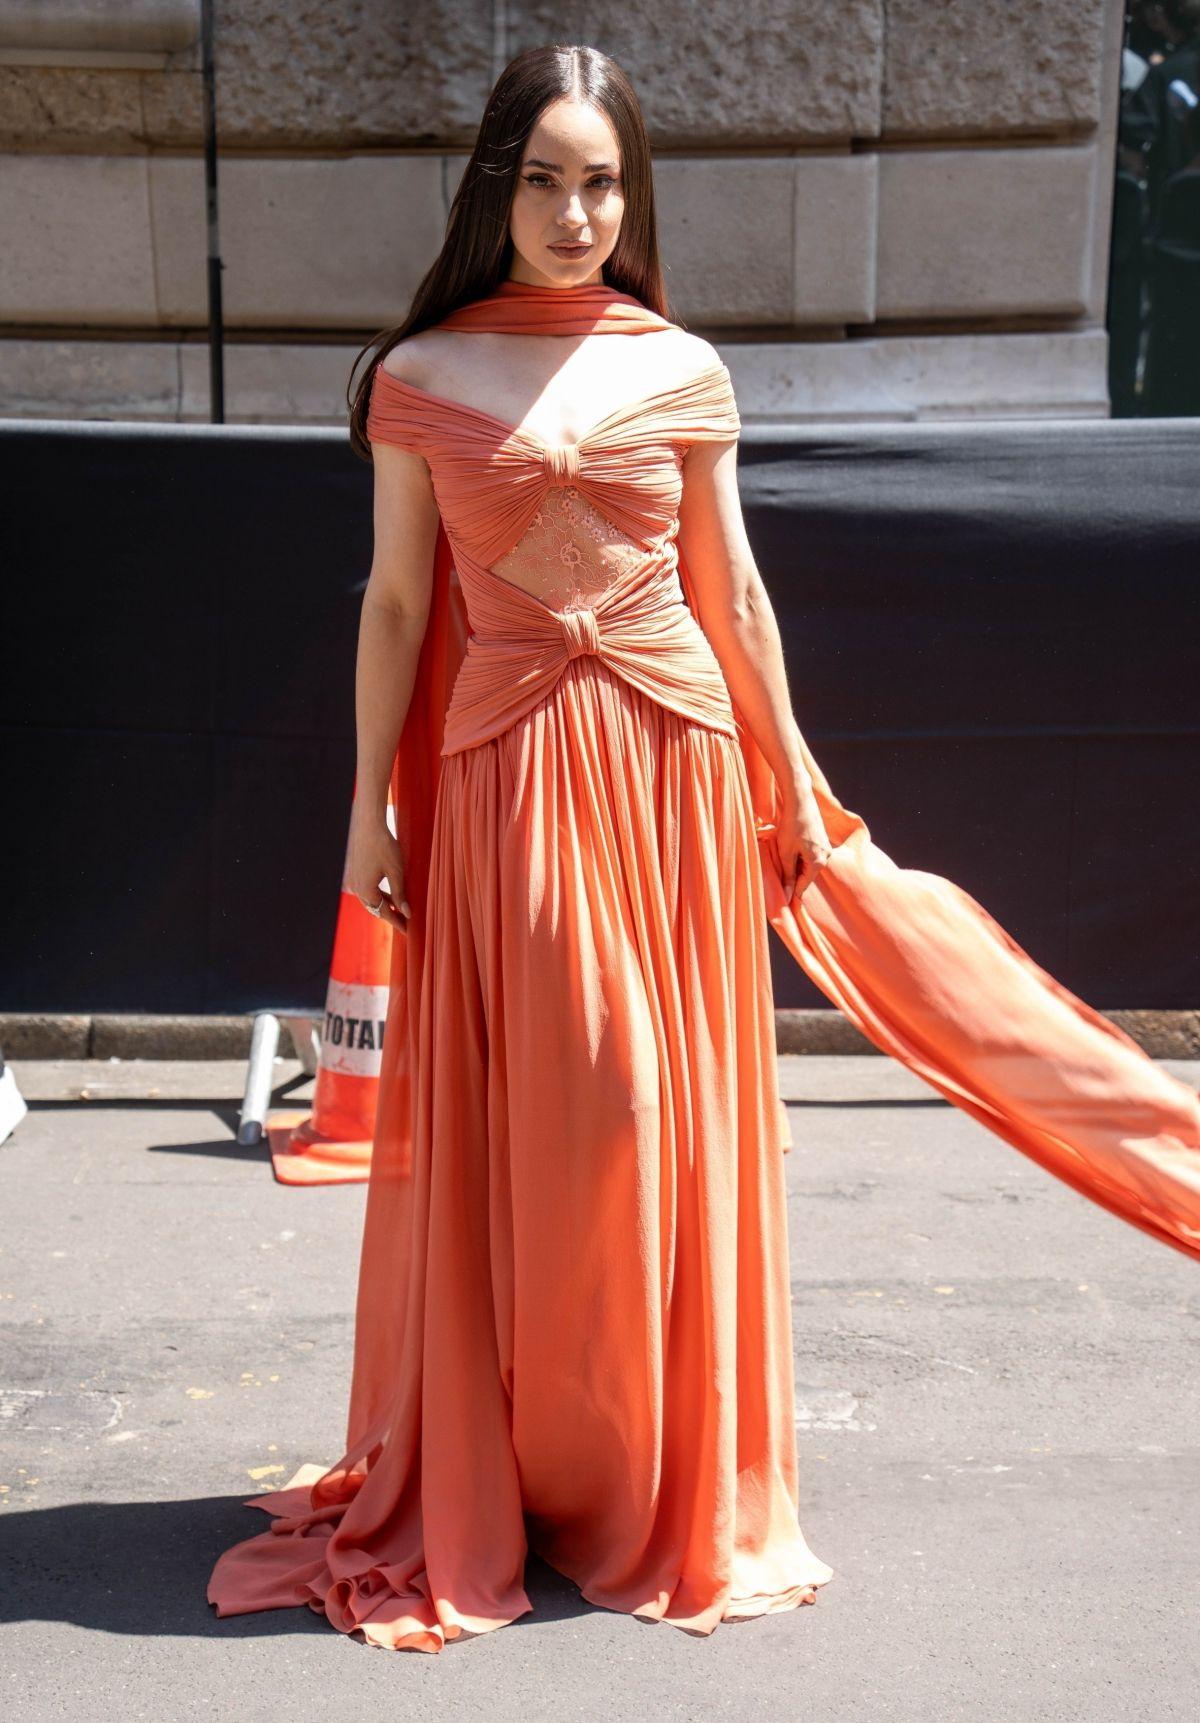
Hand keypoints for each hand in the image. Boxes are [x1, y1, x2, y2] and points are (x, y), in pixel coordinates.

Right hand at [346, 806, 409, 930]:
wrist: (367, 824)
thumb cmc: (383, 845)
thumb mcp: (396, 871)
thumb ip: (400, 894)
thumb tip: (406, 913)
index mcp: (365, 891)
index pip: (384, 913)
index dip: (397, 922)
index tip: (408, 931)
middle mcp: (355, 888)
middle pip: (375, 908)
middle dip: (390, 915)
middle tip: (406, 922)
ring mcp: (352, 880)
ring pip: (370, 899)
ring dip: (384, 904)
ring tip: (400, 910)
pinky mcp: (353, 873)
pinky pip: (366, 889)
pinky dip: (378, 893)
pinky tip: (389, 895)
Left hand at [777, 783, 832, 902]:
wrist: (800, 801)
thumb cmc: (792, 825)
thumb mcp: (786, 852)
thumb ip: (788, 874)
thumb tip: (788, 893)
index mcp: (818, 862)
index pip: (804, 885)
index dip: (793, 894)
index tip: (784, 903)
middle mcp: (826, 857)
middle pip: (808, 876)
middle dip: (794, 881)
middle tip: (780, 887)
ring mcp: (826, 849)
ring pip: (809, 867)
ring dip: (796, 869)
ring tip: (783, 867)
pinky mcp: (823, 842)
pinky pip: (811, 857)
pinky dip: (800, 859)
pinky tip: (790, 855)